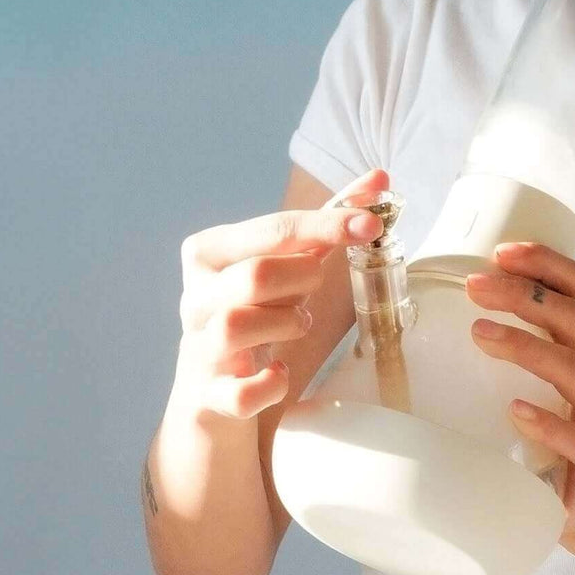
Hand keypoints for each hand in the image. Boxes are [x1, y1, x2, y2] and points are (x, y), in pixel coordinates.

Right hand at [174, 168, 389, 419]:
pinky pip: (240, 392)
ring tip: (297, 324)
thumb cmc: (258, 312)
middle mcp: (194, 296)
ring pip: (239, 326)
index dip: (327, 225)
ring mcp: (196, 347)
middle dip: (303, 278)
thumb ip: (330, 221)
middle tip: (314, 288)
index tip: (372, 224)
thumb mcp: (290, 262)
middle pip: (257, 275)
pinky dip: (269, 384)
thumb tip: (380, 177)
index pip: (273, 229)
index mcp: (209, 252)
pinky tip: (279, 374)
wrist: (213, 392)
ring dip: (287, 324)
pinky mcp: (206, 397)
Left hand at [466, 242, 574, 543]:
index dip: (549, 264)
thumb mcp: (550, 377)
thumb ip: (530, 338)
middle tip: (476, 287)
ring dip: (527, 347)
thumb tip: (467, 297)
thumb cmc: (563, 430)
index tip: (503, 252)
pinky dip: (548, 421)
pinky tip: (514, 411)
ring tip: (480, 335)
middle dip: (526, 296)